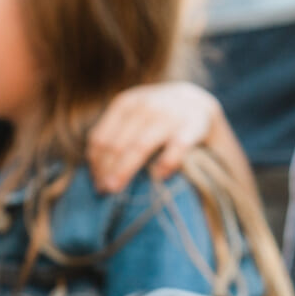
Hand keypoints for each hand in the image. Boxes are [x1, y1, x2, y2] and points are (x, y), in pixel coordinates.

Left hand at [88, 82, 221, 193]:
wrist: (200, 105)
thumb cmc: (159, 120)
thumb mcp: (134, 119)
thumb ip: (116, 135)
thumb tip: (95, 172)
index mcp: (127, 103)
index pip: (101, 138)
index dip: (95, 164)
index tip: (96, 183)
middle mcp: (146, 105)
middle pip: (116, 144)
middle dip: (107, 171)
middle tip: (105, 191)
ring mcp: (170, 113)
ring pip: (139, 147)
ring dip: (124, 171)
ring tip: (117, 190)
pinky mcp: (194, 125)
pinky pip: (174, 149)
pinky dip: (164, 165)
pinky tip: (157, 177)